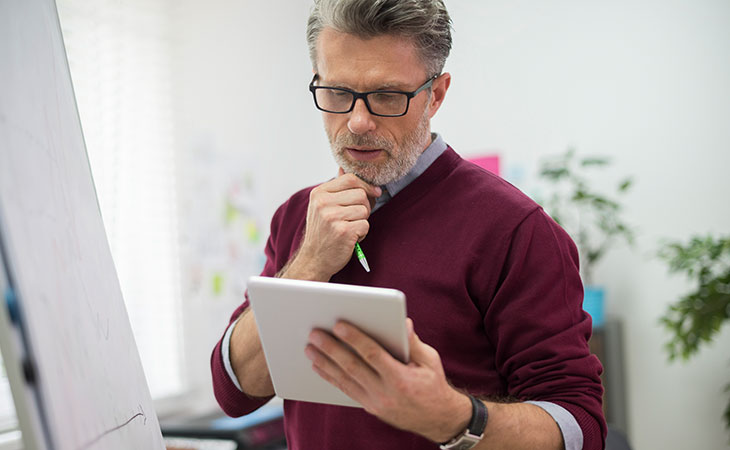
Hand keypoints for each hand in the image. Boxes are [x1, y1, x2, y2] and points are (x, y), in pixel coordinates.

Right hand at [284, 169, 380, 280]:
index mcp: (319, 193)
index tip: (374, 192)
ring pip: (364, 210)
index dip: (366, 185)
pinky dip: (362, 233)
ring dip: (362, 221)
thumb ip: (336, 188)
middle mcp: (323, 203)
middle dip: (364, 206)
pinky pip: (365, 225)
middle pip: (361, 194)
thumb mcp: (323, 206)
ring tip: (349, 228)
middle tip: (354, 217)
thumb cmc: (323, 231)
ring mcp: (332, 217)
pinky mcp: (343, 231)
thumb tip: (344, 168)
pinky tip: (350, 237)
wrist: (314, 258)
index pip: (350, 178)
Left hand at [304, 319, 471, 442]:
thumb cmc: (433, 384)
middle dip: (331, 349)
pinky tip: (318, 366)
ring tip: (310, 348)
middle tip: (314, 334)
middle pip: (352, 367)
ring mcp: (375, 402)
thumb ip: (413, 342)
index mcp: (401, 378)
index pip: (372, 355)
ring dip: (324, 363)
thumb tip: (403, 322)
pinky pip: (346, 390)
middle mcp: (385, 392)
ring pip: (344, 380)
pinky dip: (330, 377)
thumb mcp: (430, 360)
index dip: (354, 339)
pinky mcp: (370, 407)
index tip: (338, 325)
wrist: (437, 419)